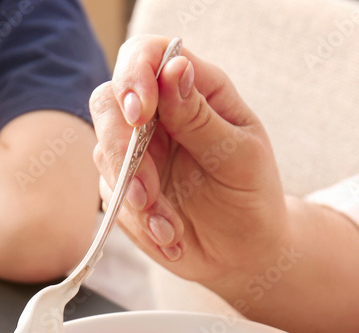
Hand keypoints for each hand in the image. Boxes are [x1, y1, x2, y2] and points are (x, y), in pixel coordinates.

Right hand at [91, 36, 290, 295]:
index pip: (147, 55)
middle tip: (145, 194)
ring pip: (106, 154)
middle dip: (121, 149)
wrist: (244, 251)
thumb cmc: (252, 196)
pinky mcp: (124, 186)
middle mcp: (159, 113)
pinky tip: (170, 237)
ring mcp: (138, 150)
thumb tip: (174, 68)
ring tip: (170, 228)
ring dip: (134, 197)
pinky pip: (112, 197)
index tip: (139, 113)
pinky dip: (139, 222)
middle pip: (110, 103)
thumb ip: (200, 117)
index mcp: (195, 89)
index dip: (133, 75)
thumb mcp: (238, 157)